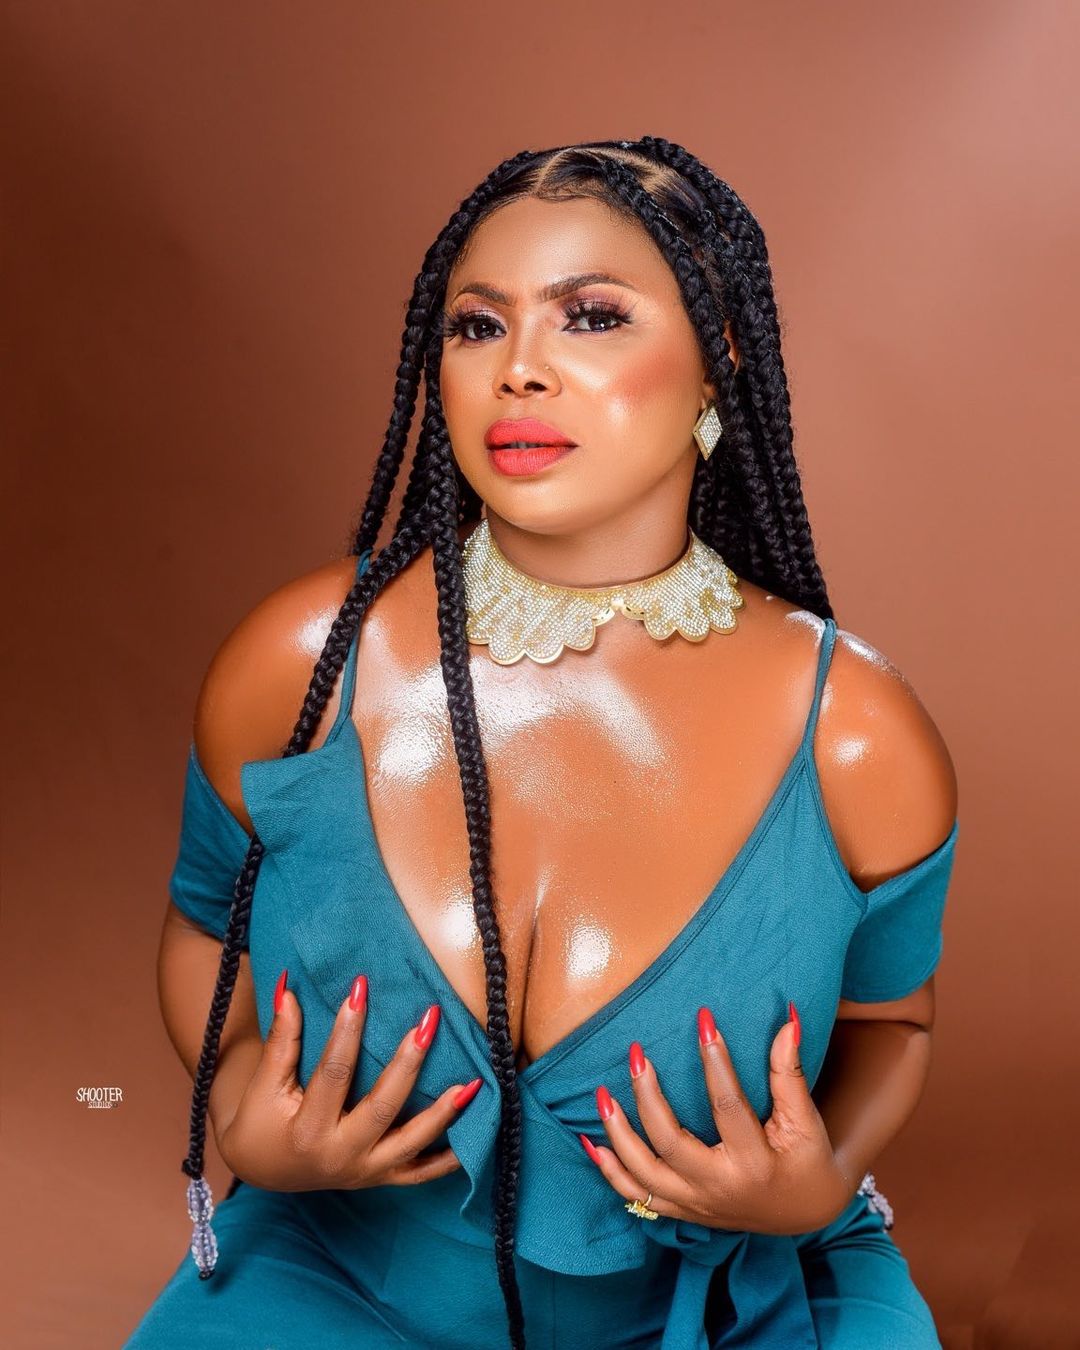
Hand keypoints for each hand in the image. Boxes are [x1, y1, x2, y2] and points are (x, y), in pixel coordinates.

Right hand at [217, 972, 482, 1191]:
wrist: (261, 1172)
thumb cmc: (260, 1122)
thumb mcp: (264, 1084)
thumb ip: (281, 1039)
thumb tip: (288, 988)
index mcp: (308, 1130)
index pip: (334, 1072)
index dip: (347, 1029)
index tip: (362, 986)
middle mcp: (341, 1156)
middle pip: (383, 1107)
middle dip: (409, 1063)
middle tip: (430, 1019)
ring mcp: (366, 1171)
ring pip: (413, 1143)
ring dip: (445, 1114)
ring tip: (474, 1082)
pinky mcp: (381, 1178)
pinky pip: (422, 1173)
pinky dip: (451, 1158)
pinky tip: (480, 1132)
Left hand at [580, 1004, 851, 1235]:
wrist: (805, 1213)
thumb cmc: (805, 1159)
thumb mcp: (804, 1119)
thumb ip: (790, 1072)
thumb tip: (787, 1020)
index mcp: (754, 1163)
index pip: (727, 1105)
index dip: (715, 1060)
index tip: (703, 1018)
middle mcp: (719, 1188)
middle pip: (670, 1142)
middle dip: (647, 1097)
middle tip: (636, 1052)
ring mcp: (696, 1203)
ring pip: (643, 1174)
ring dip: (618, 1134)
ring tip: (602, 1093)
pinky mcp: (682, 1210)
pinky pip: (636, 1197)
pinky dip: (610, 1172)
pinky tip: (589, 1143)